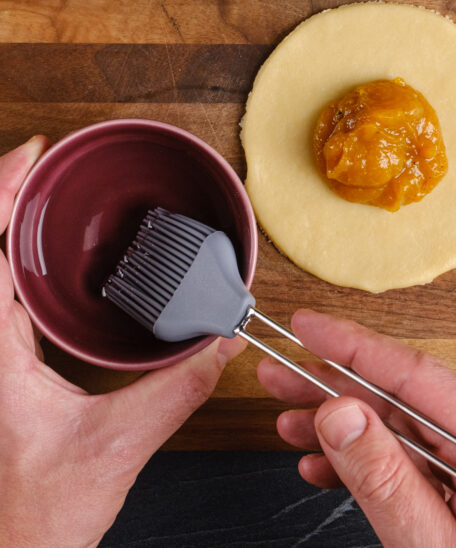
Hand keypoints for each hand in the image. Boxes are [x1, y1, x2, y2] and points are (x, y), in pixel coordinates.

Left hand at [0, 137, 246, 547]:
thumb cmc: (34, 519)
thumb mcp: (119, 445)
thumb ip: (178, 388)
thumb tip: (222, 342)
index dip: (1, 195)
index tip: (31, 155)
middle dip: (1, 195)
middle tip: (39, 160)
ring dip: (2, 223)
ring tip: (34, 190)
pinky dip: (9, 257)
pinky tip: (33, 253)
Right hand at [258, 310, 455, 547]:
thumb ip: (387, 483)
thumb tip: (340, 413)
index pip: (420, 379)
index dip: (356, 346)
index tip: (308, 328)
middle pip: (411, 402)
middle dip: (339, 386)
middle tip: (282, 376)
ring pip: (413, 431)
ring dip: (350, 425)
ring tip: (293, 422)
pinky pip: (428, 462)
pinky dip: (379, 461)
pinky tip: (332, 464)